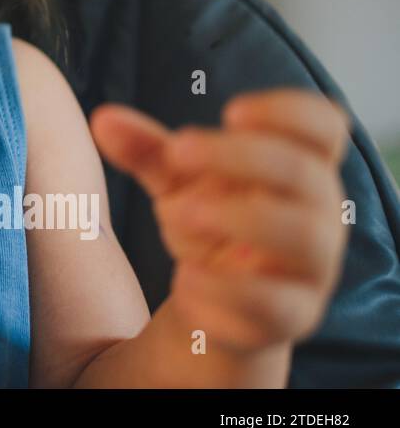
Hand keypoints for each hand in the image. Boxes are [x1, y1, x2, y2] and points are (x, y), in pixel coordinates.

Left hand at [90, 89, 350, 353]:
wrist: (216, 300)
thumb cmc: (209, 220)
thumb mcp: (176, 180)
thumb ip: (145, 149)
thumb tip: (103, 119)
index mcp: (299, 167)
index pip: (324, 125)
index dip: (286, 111)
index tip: (229, 112)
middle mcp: (318, 213)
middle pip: (305, 173)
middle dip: (238, 156)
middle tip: (176, 152)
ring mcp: (311, 267)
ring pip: (303, 236)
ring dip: (237, 217)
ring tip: (175, 213)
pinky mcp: (293, 316)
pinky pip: (276, 305)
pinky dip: (226, 291)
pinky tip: (184, 279)